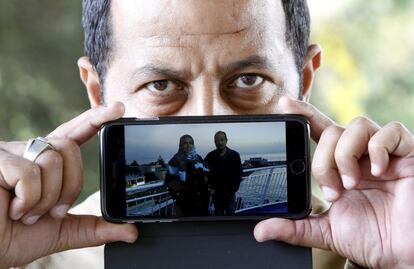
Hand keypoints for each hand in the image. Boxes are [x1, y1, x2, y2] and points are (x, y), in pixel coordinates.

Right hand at [0, 103, 137, 267]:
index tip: (118, 108)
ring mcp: (9, 154)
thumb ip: (94, 228)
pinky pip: (28, 172)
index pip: (75, 133)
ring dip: (46, 198)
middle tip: (53, 212)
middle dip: (69, 186)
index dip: (95, 118)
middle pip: (69, 148)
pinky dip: (28, 200)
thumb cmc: (15, 237)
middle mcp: (29, 152)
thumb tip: (131, 231)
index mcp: (45, 163)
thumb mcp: (63, 231)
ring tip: (27, 213)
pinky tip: (13, 210)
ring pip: (52, 159)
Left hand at [254, 97, 413, 268]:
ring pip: (357, 126)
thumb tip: (261, 230)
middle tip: (334, 190)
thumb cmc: (372, 238)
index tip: (284, 104)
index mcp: (340, 166)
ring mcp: (384, 153)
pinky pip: (392, 131)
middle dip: (325, 160)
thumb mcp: (326, 232)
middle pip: (333, 131)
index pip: (319, 130)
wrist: (405, 253)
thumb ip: (295, 228)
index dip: (303, 113)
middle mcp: (360, 155)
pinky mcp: (409, 154)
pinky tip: (378, 170)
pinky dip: (379, 148)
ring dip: (346, 155)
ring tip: (352, 183)